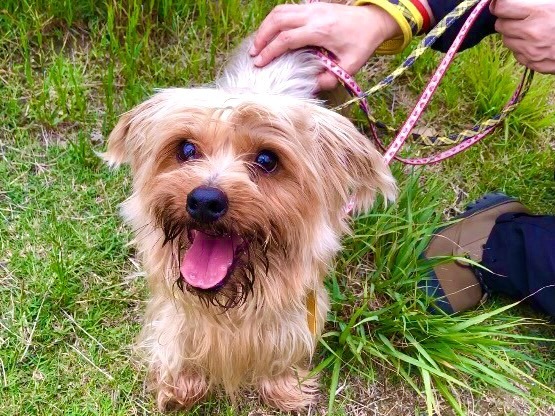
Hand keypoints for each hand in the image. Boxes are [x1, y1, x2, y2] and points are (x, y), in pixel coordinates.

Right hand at [249, 3, 401, 89]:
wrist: (373, 21)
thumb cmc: (362, 43)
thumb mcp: (350, 66)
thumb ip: (330, 78)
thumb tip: (311, 85)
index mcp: (321, 30)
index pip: (287, 38)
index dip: (270, 50)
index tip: (260, 63)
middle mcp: (313, 15)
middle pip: (278, 20)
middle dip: (262, 37)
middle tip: (253, 54)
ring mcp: (311, 7)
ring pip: (280, 11)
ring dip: (265, 27)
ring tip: (258, 44)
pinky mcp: (311, 5)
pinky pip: (286, 9)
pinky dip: (274, 21)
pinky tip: (270, 34)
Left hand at [490, 0, 554, 73]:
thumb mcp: (554, 4)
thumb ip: (535, 3)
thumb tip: (512, 2)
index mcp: (539, 13)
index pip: (502, 8)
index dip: (499, 5)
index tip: (500, 5)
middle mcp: (532, 33)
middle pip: (501, 25)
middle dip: (507, 20)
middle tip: (518, 17)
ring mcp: (532, 51)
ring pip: (507, 41)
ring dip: (514, 34)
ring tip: (530, 29)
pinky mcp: (534, 64)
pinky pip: (517, 54)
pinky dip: (522, 48)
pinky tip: (536, 42)